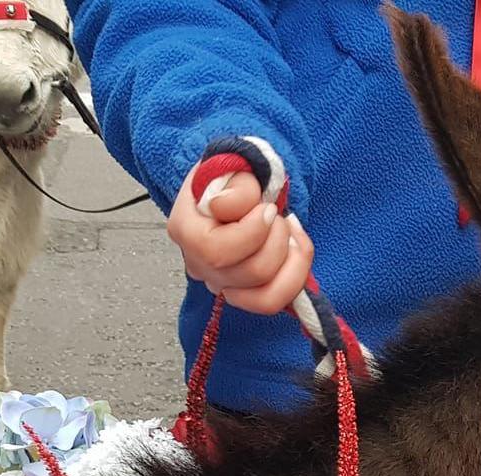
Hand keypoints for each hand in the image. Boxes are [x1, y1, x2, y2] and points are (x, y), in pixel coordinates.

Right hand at [166, 168, 313, 314]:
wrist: (235, 188)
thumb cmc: (233, 179)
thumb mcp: (234, 167)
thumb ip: (237, 183)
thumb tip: (230, 208)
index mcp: (184, 228)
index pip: (216, 249)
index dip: (253, 229)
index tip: (266, 206)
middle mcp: (198, 263)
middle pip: (251, 272)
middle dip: (278, 239)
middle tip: (277, 214)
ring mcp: (220, 284)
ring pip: (266, 294)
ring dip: (291, 256)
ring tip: (287, 230)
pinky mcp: (244, 295)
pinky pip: (274, 302)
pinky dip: (296, 275)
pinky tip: (295, 248)